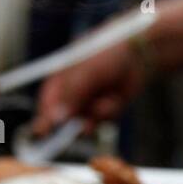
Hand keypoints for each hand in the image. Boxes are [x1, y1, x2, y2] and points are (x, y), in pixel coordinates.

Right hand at [31, 41, 146, 135]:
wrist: (138, 51)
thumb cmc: (108, 52)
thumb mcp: (88, 70)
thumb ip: (72, 93)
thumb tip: (56, 117)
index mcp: (61, 79)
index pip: (47, 102)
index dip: (44, 117)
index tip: (44, 132)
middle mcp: (73, 93)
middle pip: (65, 117)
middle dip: (73, 124)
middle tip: (83, 127)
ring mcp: (89, 102)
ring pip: (85, 121)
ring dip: (96, 114)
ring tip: (108, 98)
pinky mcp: (106, 108)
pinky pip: (103, 119)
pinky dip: (110, 111)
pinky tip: (116, 97)